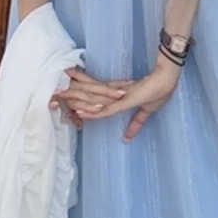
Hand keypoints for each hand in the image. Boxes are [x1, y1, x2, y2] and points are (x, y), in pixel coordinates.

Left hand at [52, 62, 179, 139]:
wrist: (166, 79)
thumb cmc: (157, 90)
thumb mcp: (144, 111)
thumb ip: (134, 124)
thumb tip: (127, 138)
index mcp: (112, 93)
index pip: (90, 94)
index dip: (75, 97)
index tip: (60, 98)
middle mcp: (111, 93)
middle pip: (85, 94)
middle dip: (68, 96)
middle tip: (50, 96)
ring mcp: (116, 95)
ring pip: (91, 100)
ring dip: (74, 100)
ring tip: (57, 99)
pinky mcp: (124, 99)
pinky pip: (106, 108)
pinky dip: (94, 111)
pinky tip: (81, 113)